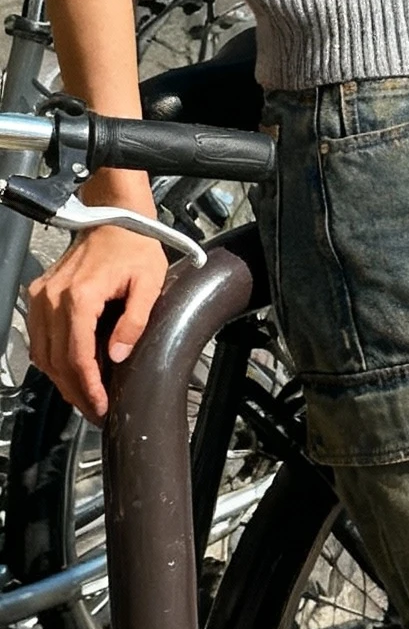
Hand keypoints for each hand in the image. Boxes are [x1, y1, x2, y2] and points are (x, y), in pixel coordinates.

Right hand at [27, 224, 170, 424]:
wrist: (115, 218)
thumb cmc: (134, 246)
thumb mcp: (149, 284)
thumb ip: (135, 322)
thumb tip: (118, 356)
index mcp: (79, 297)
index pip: (77, 356)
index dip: (88, 387)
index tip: (100, 406)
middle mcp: (52, 297)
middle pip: (56, 360)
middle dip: (75, 391)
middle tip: (94, 410)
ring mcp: (41, 295)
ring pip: (42, 353)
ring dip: (61, 379)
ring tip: (84, 397)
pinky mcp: (39, 294)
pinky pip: (38, 337)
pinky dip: (51, 359)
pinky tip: (70, 371)